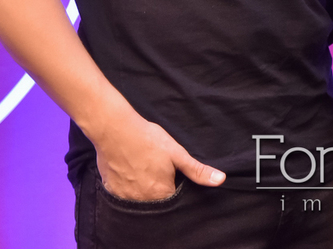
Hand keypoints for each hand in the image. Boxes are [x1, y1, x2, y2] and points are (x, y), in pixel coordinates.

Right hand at [92, 108, 224, 200]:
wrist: (114, 129)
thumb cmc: (147, 139)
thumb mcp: (177, 153)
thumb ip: (197, 170)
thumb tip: (220, 180)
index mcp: (161, 193)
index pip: (174, 201)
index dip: (175, 188)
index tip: (172, 176)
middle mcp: (143, 200)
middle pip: (156, 202)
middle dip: (158, 190)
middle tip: (155, 169)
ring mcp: (125, 197)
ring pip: (140, 199)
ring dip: (143, 189)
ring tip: (143, 169)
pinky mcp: (111, 190)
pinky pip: (123, 196)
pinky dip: (128, 187)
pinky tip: (130, 171)